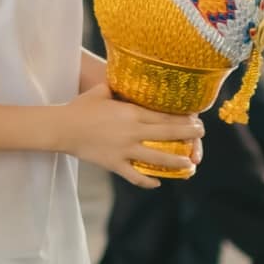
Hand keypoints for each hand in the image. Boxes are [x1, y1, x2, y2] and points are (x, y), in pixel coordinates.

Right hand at [54, 81, 204, 189]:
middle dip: (188, 135)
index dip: (183, 119)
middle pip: (167, 134)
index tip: (196, 119)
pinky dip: (148, 181)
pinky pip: (135, 175)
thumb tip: (125, 81)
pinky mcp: (115, 164)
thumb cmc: (81, 107)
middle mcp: (133, 131)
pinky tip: (158, 183)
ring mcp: (125, 150)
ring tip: (190, 165)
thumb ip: (117, 88)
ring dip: (177, 162)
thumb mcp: (101, 91)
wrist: (63, 127)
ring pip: (158, 158)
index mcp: (131, 112)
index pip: (164, 116)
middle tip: (200, 135)